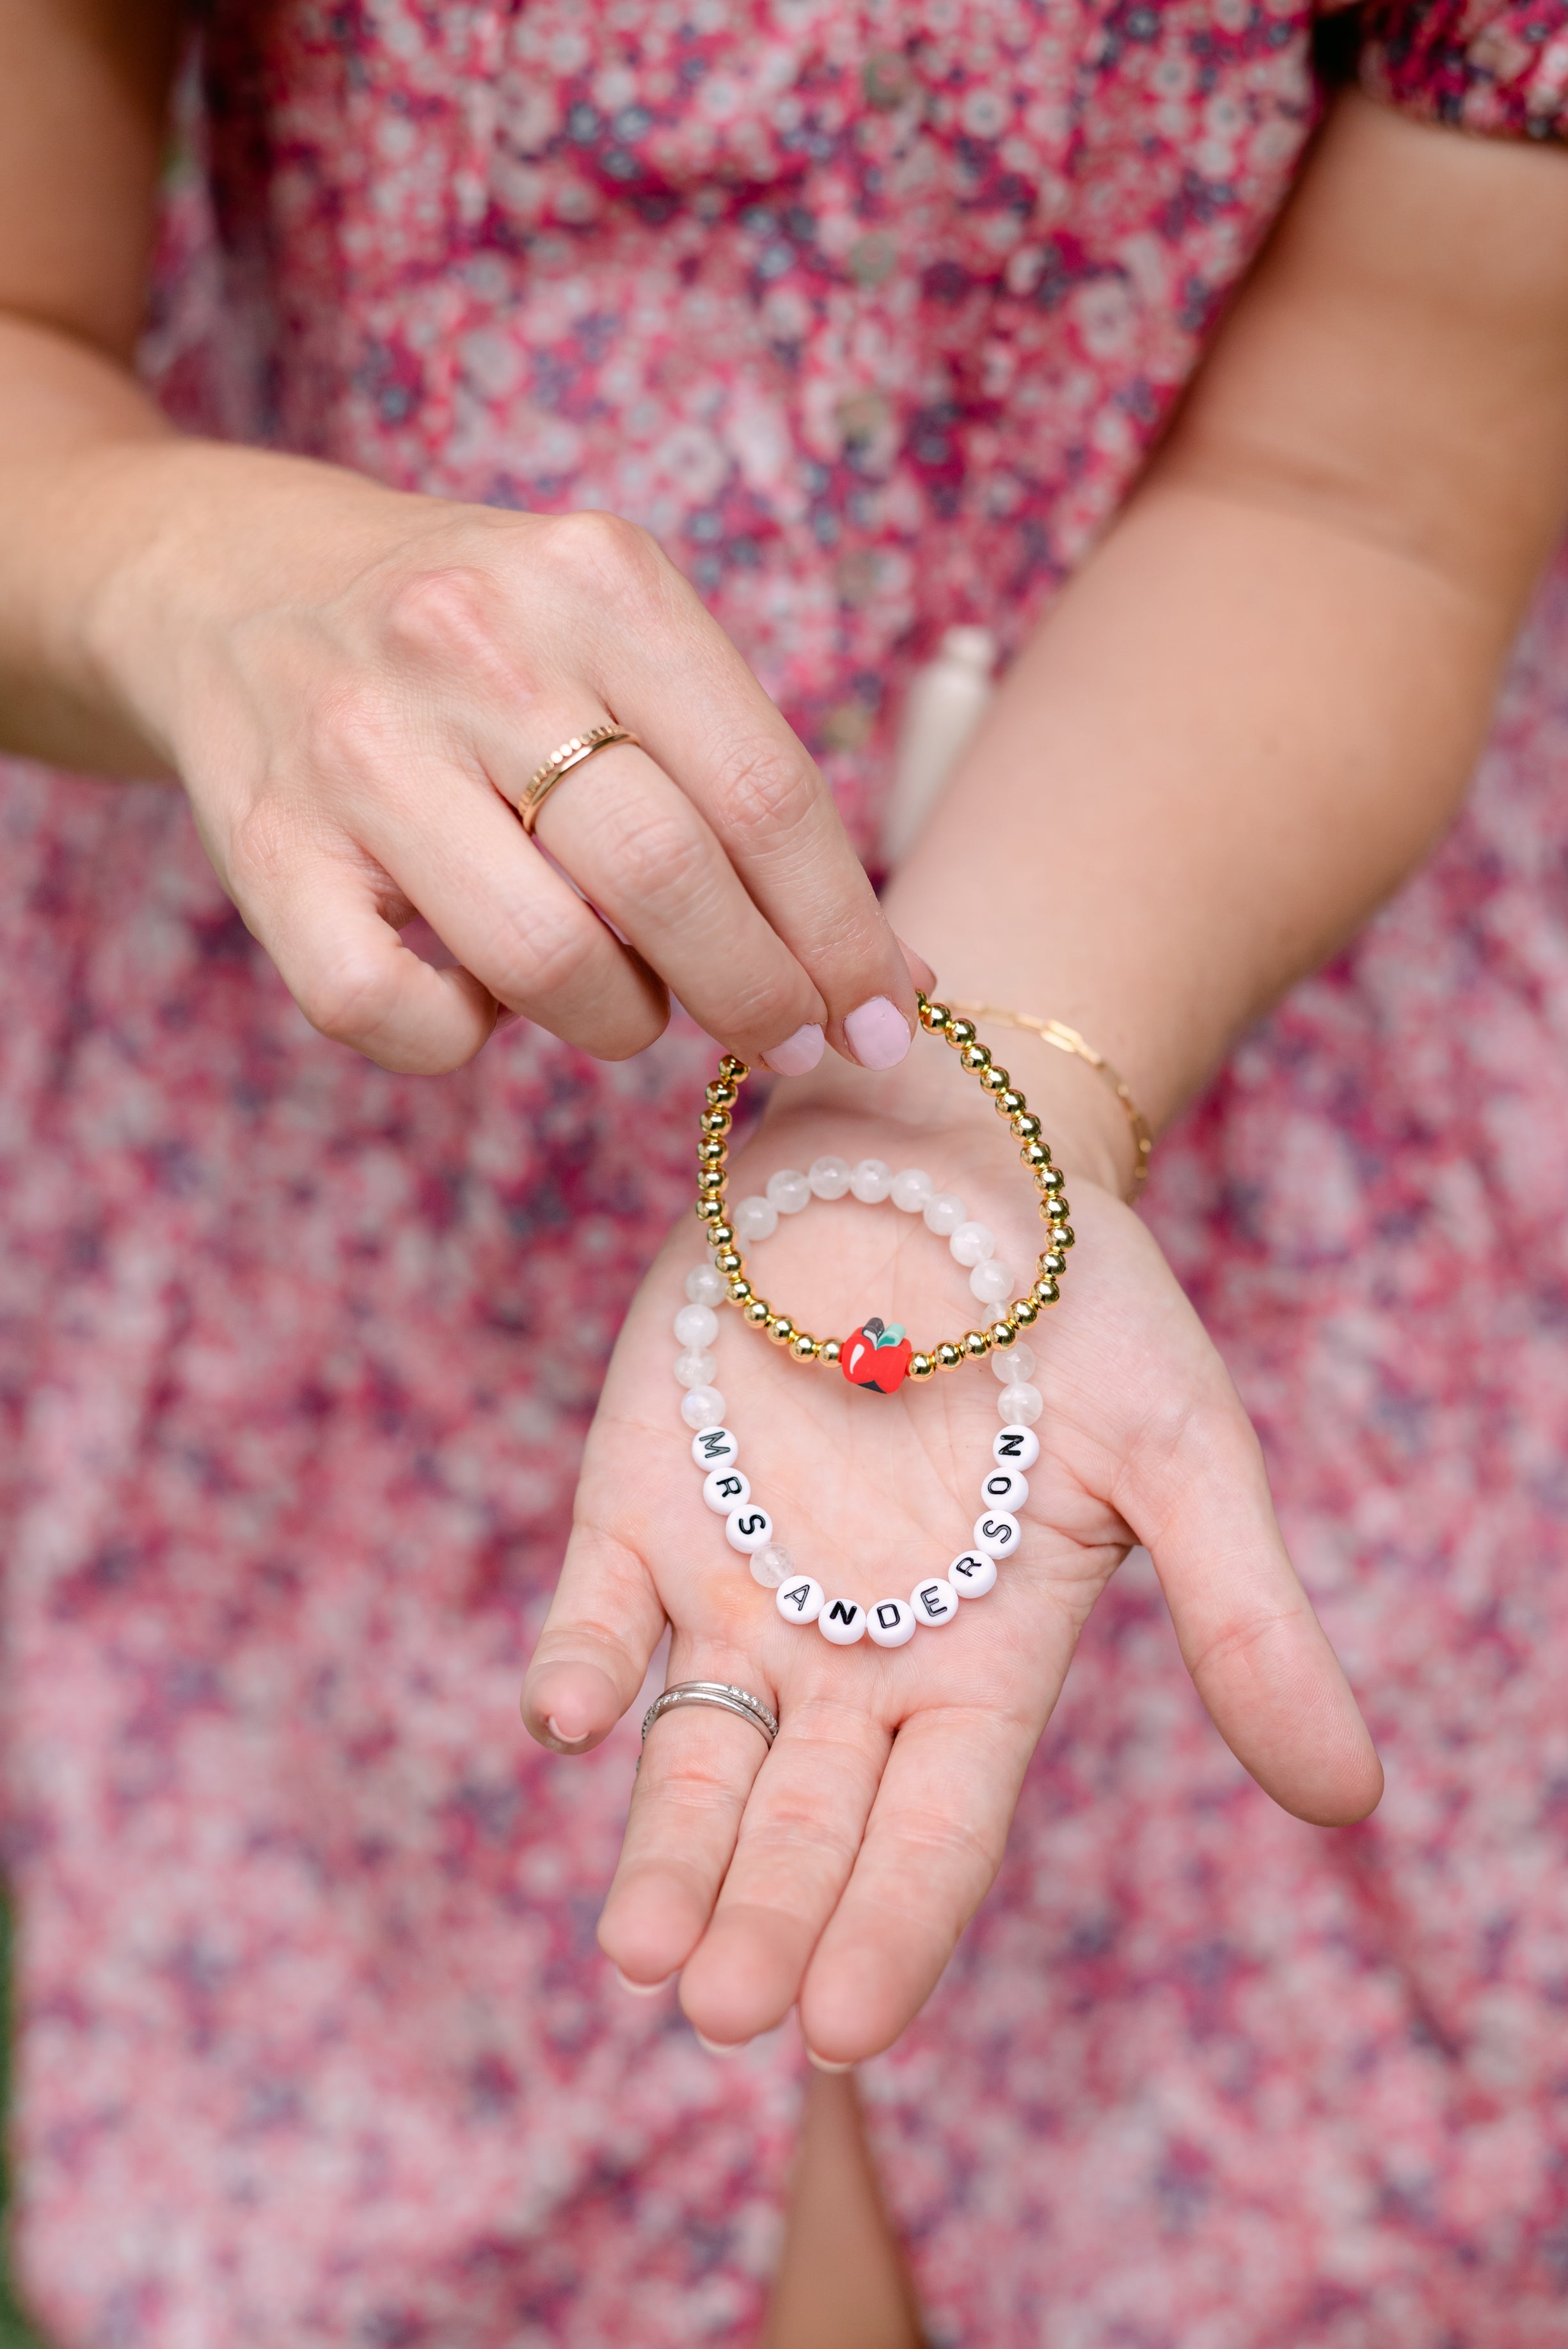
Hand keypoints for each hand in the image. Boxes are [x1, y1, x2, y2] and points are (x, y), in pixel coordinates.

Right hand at [94, 447, 921, 1073]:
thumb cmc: (481, 644)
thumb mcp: (617, 639)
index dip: (843, 934)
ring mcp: (358, 750)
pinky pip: (396, 1016)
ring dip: (619, 1021)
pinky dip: (461, 1040)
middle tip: (784, 1042)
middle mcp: (473, 647)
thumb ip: (740, 780)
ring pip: (547, 963)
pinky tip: (473, 996)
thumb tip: (888, 981)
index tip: (883, 1018)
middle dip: (758, 996)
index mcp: (597, 581)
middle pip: (669, 880)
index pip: (765, 794)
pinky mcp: (265, 850)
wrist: (234, 585)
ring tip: (620, 997)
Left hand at [521, 1077, 1381, 2061]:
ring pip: (693, 1750)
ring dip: (664, 1844)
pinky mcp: (639, 1500)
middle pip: (803, 1819)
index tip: (843, 2027)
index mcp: (978, 1665)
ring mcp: (733, 1584)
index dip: (892, 1926)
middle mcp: (847, 1655)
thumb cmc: (1078, 1298)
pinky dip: (582, 1658)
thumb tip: (1351, 1801)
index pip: (936, 1829)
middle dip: (763, 1916)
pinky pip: (597, 1602)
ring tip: (640, 1952)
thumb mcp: (1181, 1445)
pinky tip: (572, 1717)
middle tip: (725, 2009)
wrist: (943, 1146)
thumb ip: (1243, 1617)